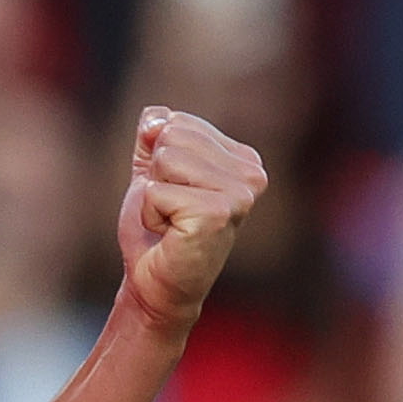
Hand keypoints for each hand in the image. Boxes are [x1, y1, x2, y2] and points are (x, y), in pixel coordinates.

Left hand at [116, 108, 267, 340]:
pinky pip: (157, 191)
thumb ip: (155, 135)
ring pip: (165, 158)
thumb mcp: (153, 171)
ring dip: (154, 195)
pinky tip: (170, 235)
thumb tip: (156, 119)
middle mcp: (252, 174)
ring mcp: (239, 195)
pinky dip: (151, 215)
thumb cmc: (157, 229)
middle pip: (172, 136)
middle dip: (156, 174)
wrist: (155, 282)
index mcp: (243, 159)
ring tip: (171, 222)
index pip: (180, 122)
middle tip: (171, 210)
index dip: (160, 157)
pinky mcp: (217, 214)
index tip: (175, 192)